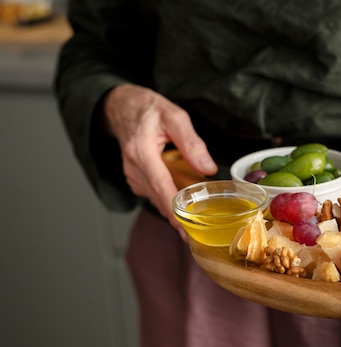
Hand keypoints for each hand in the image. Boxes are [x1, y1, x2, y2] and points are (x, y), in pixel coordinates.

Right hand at [103, 84, 217, 236]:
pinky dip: (168, 200)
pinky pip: (154, 194)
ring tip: (194, 223)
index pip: (162, 189)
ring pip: (157, 200)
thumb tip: (208, 168)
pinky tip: (182, 204)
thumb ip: (192, 143)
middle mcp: (134, 168)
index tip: (187, 230)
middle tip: (197, 235)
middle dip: (178, 219)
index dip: (175, 212)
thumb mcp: (174, 116)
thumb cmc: (149, 110)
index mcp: (143, 153)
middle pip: (159, 200)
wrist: (122, 106)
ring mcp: (132, 176)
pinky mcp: (135, 179)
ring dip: (174, 211)